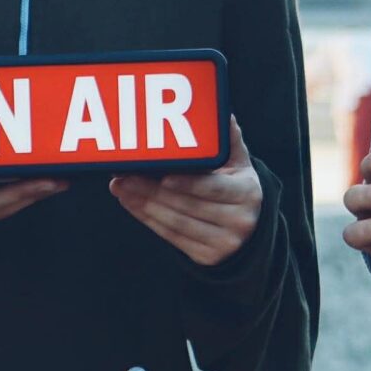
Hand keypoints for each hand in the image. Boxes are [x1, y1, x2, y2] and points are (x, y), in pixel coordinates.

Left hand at [109, 118, 263, 265]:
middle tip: (124, 175)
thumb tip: (221, 114)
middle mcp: (238, 221)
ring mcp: (222, 242)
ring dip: (143, 204)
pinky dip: (147, 219)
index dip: (188, 183)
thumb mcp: (241, 165)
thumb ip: (230, 140)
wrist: (250, 230)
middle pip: (187, 205)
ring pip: (175, 222)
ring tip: (120, 187)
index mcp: (247, 193)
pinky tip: (130, 203)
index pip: (213, 188)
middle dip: (151, 190)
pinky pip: (171, 237)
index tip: (163, 176)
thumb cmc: (237, 188)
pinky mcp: (206, 257)